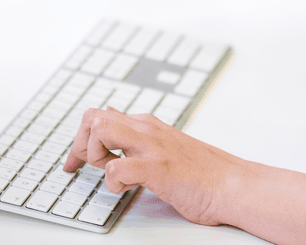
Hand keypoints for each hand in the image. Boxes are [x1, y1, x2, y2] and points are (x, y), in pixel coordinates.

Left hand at [63, 107, 243, 226]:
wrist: (232, 184)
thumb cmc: (201, 172)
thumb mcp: (164, 145)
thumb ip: (140, 136)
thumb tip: (113, 123)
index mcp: (147, 124)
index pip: (99, 115)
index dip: (79, 139)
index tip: (74, 161)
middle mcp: (146, 129)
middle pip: (93, 117)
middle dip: (81, 144)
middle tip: (90, 167)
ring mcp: (151, 147)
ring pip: (101, 130)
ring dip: (96, 155)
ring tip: (111, 172)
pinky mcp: (157, 168)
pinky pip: (117, 168)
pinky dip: (113, 182)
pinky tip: (128, 189)